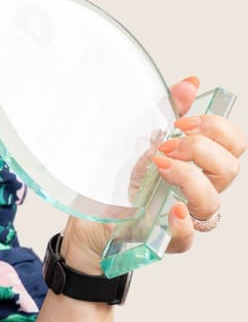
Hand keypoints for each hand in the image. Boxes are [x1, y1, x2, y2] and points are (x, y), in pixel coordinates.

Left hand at [63, 76, 244, 272]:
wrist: (89, 218)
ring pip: (213, 201)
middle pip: (230, 169)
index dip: (217, 130)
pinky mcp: (168, 238)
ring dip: (189, 178)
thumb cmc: (118, 181)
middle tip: (167, 146)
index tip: (183, 123)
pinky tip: (172, 209)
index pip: (233, 145)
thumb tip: (190, 83)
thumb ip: (167, 111)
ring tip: (159, 167)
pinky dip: (183, 222)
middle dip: (201, 149)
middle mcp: (197, 190)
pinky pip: (189, 236)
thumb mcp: (138, 140)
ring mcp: (186, 215)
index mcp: (196, 164)